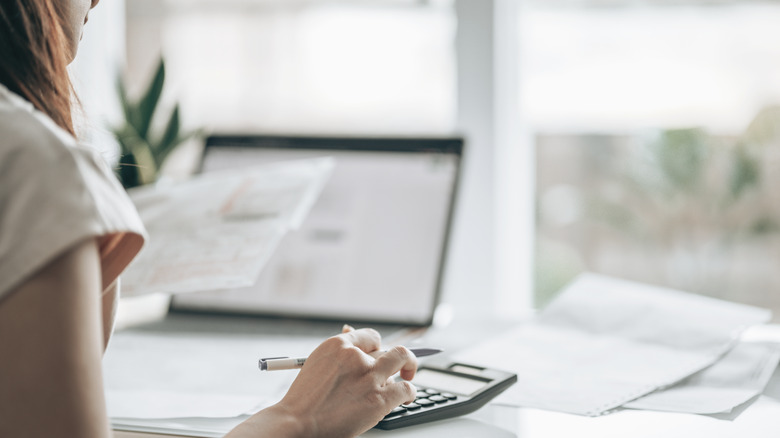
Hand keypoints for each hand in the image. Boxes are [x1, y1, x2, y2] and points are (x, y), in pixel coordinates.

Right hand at [279, 325, 417, 436]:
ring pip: (402, 361)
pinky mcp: (379, 399)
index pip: (371, 337)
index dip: (378, 347)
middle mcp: (356, 357)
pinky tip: (406, 397)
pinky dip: (410, 392)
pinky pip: (406, 388)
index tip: (381, 355)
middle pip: (389, 348)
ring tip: (403, 381)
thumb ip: (339, 352)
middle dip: (397, 358)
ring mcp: (369, 377)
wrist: (297, 423)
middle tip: (401, 366)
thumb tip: (351, 331)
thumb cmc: (304, 399)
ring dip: (404, 372)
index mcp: (338, 345)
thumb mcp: (317, 365)